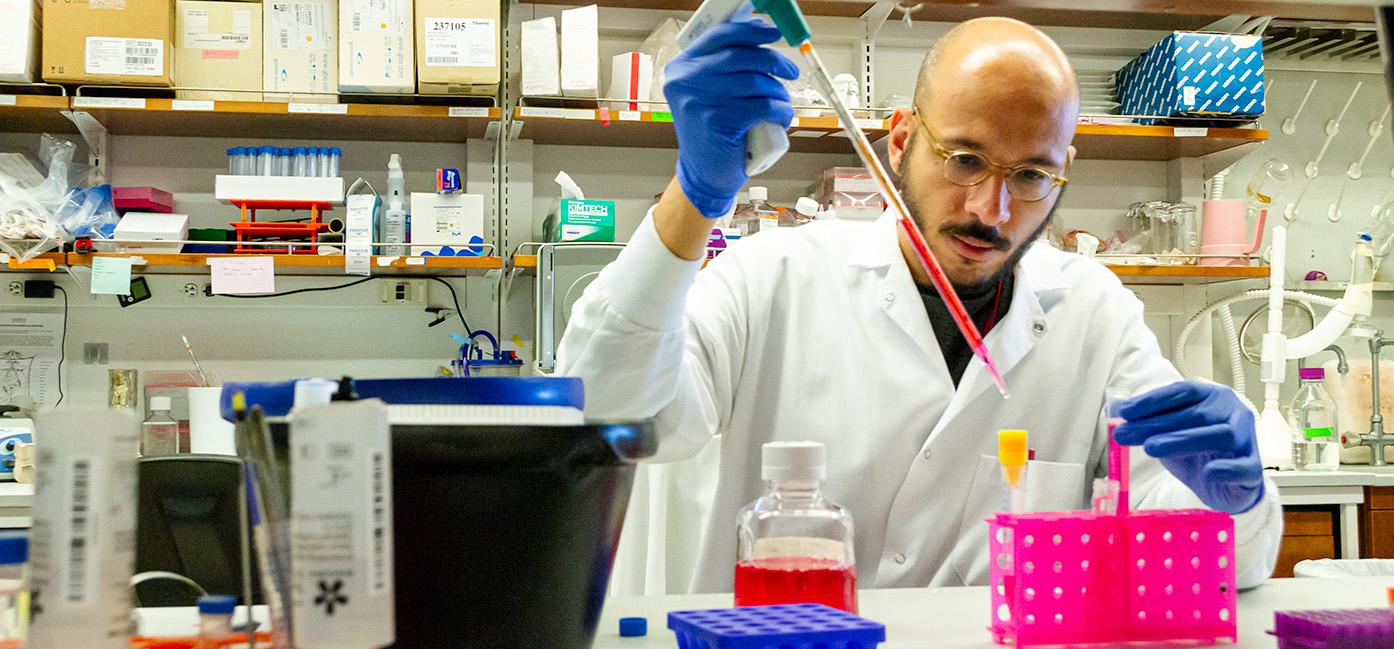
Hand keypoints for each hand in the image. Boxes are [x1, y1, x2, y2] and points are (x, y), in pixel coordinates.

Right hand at [663, 6, 798, 217]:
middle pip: (741, 55)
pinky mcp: (719, 122)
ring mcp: (700, 101)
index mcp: (682, 67)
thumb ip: (723, 66)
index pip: (719, 35)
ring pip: (756, 82)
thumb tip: (759, 35)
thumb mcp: (708, 93)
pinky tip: (780, 118)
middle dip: (773, 60)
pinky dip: (781, 111)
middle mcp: (686, 81)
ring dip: (778, 92)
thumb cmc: (712, 130)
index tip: (772, 31)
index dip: (750, 30)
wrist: (703, 173)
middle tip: (790, 70)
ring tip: (781, 103)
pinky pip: (764, 106)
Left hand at [1113, 381, 1264, 514]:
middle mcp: (1233, 413)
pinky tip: (1208, 471)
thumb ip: (1147, 421)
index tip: (1124, 412)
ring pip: (1218, 435)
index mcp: (1212, 397)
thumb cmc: (1198, 453)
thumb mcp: (1168, 435)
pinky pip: (1243, 467)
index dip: (1153, 400)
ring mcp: (1246, 440)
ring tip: (1151, 447)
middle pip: (1194, 414)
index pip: (1182, 392)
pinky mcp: (1252, 468)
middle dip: (1155, 424)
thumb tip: (1114, 408)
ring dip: (1182, 440)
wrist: (1226, 485)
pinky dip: (1226, 469)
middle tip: (1123, 433)